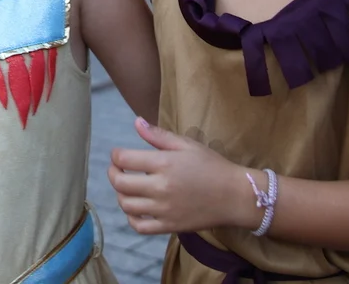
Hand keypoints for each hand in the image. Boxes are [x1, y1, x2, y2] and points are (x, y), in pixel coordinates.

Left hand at [108, 118, 250, 234]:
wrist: (235, 196)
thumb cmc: (212, 166)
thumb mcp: (187, 144)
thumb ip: (158, 135)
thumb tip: (136, 122)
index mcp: (164, 163)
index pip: (124, 159)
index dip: (116, 155)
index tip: (119, 154)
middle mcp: (161, 187)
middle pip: (120, 183)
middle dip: (113, 173)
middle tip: (116, 169)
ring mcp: (164, 209)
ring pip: (126, 205)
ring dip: (120, 195)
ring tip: (127, 187)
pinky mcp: (169, 226)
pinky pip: (139, 226)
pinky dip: (130, 218)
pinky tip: (135, 208)